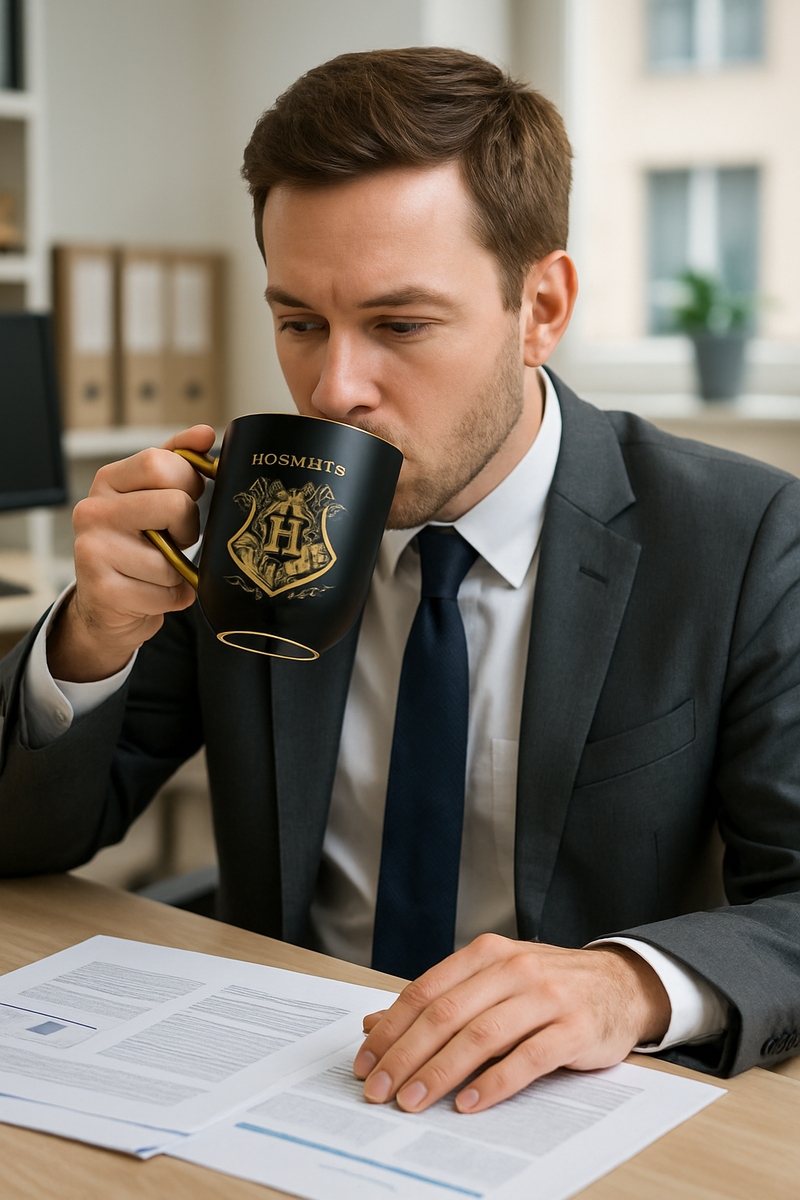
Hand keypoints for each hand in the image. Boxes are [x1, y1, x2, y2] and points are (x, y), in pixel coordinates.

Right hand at [47, 425, 215, 682]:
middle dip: (188, 528)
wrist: (107, 605)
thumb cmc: (136, 545)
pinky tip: (153, 593)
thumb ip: (178, 461)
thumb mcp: (151, 496)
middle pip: (175, 505)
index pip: (160, 462)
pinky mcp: (103, 590)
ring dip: (179, 571)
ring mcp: (93, 551)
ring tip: (158, 570)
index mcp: (108, 481)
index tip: (186, 497)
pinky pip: (167, 593)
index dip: (188, 481)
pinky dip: (173, 597)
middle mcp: (92, 511)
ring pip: (173, 558)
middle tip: (173, 538)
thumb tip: (205, 433)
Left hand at [354, 934, 670, 1114]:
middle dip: (406, 1056)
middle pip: (446, 1015)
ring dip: (440, 1073)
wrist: (621, 984)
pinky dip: (495, 1083)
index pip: (426, 991)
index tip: (365, 1062)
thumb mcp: (493, 981)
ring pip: (481, 1036)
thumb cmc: (548, 986)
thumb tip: (375, 1024)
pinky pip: (527, 1058)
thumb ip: (440, 1000)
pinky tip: (470, 1103)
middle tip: (379, 1090)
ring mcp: (546, 997)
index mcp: (487, 954)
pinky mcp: (574, 1029)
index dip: (390, 1028)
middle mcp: (513, 969)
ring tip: (413, 1102)